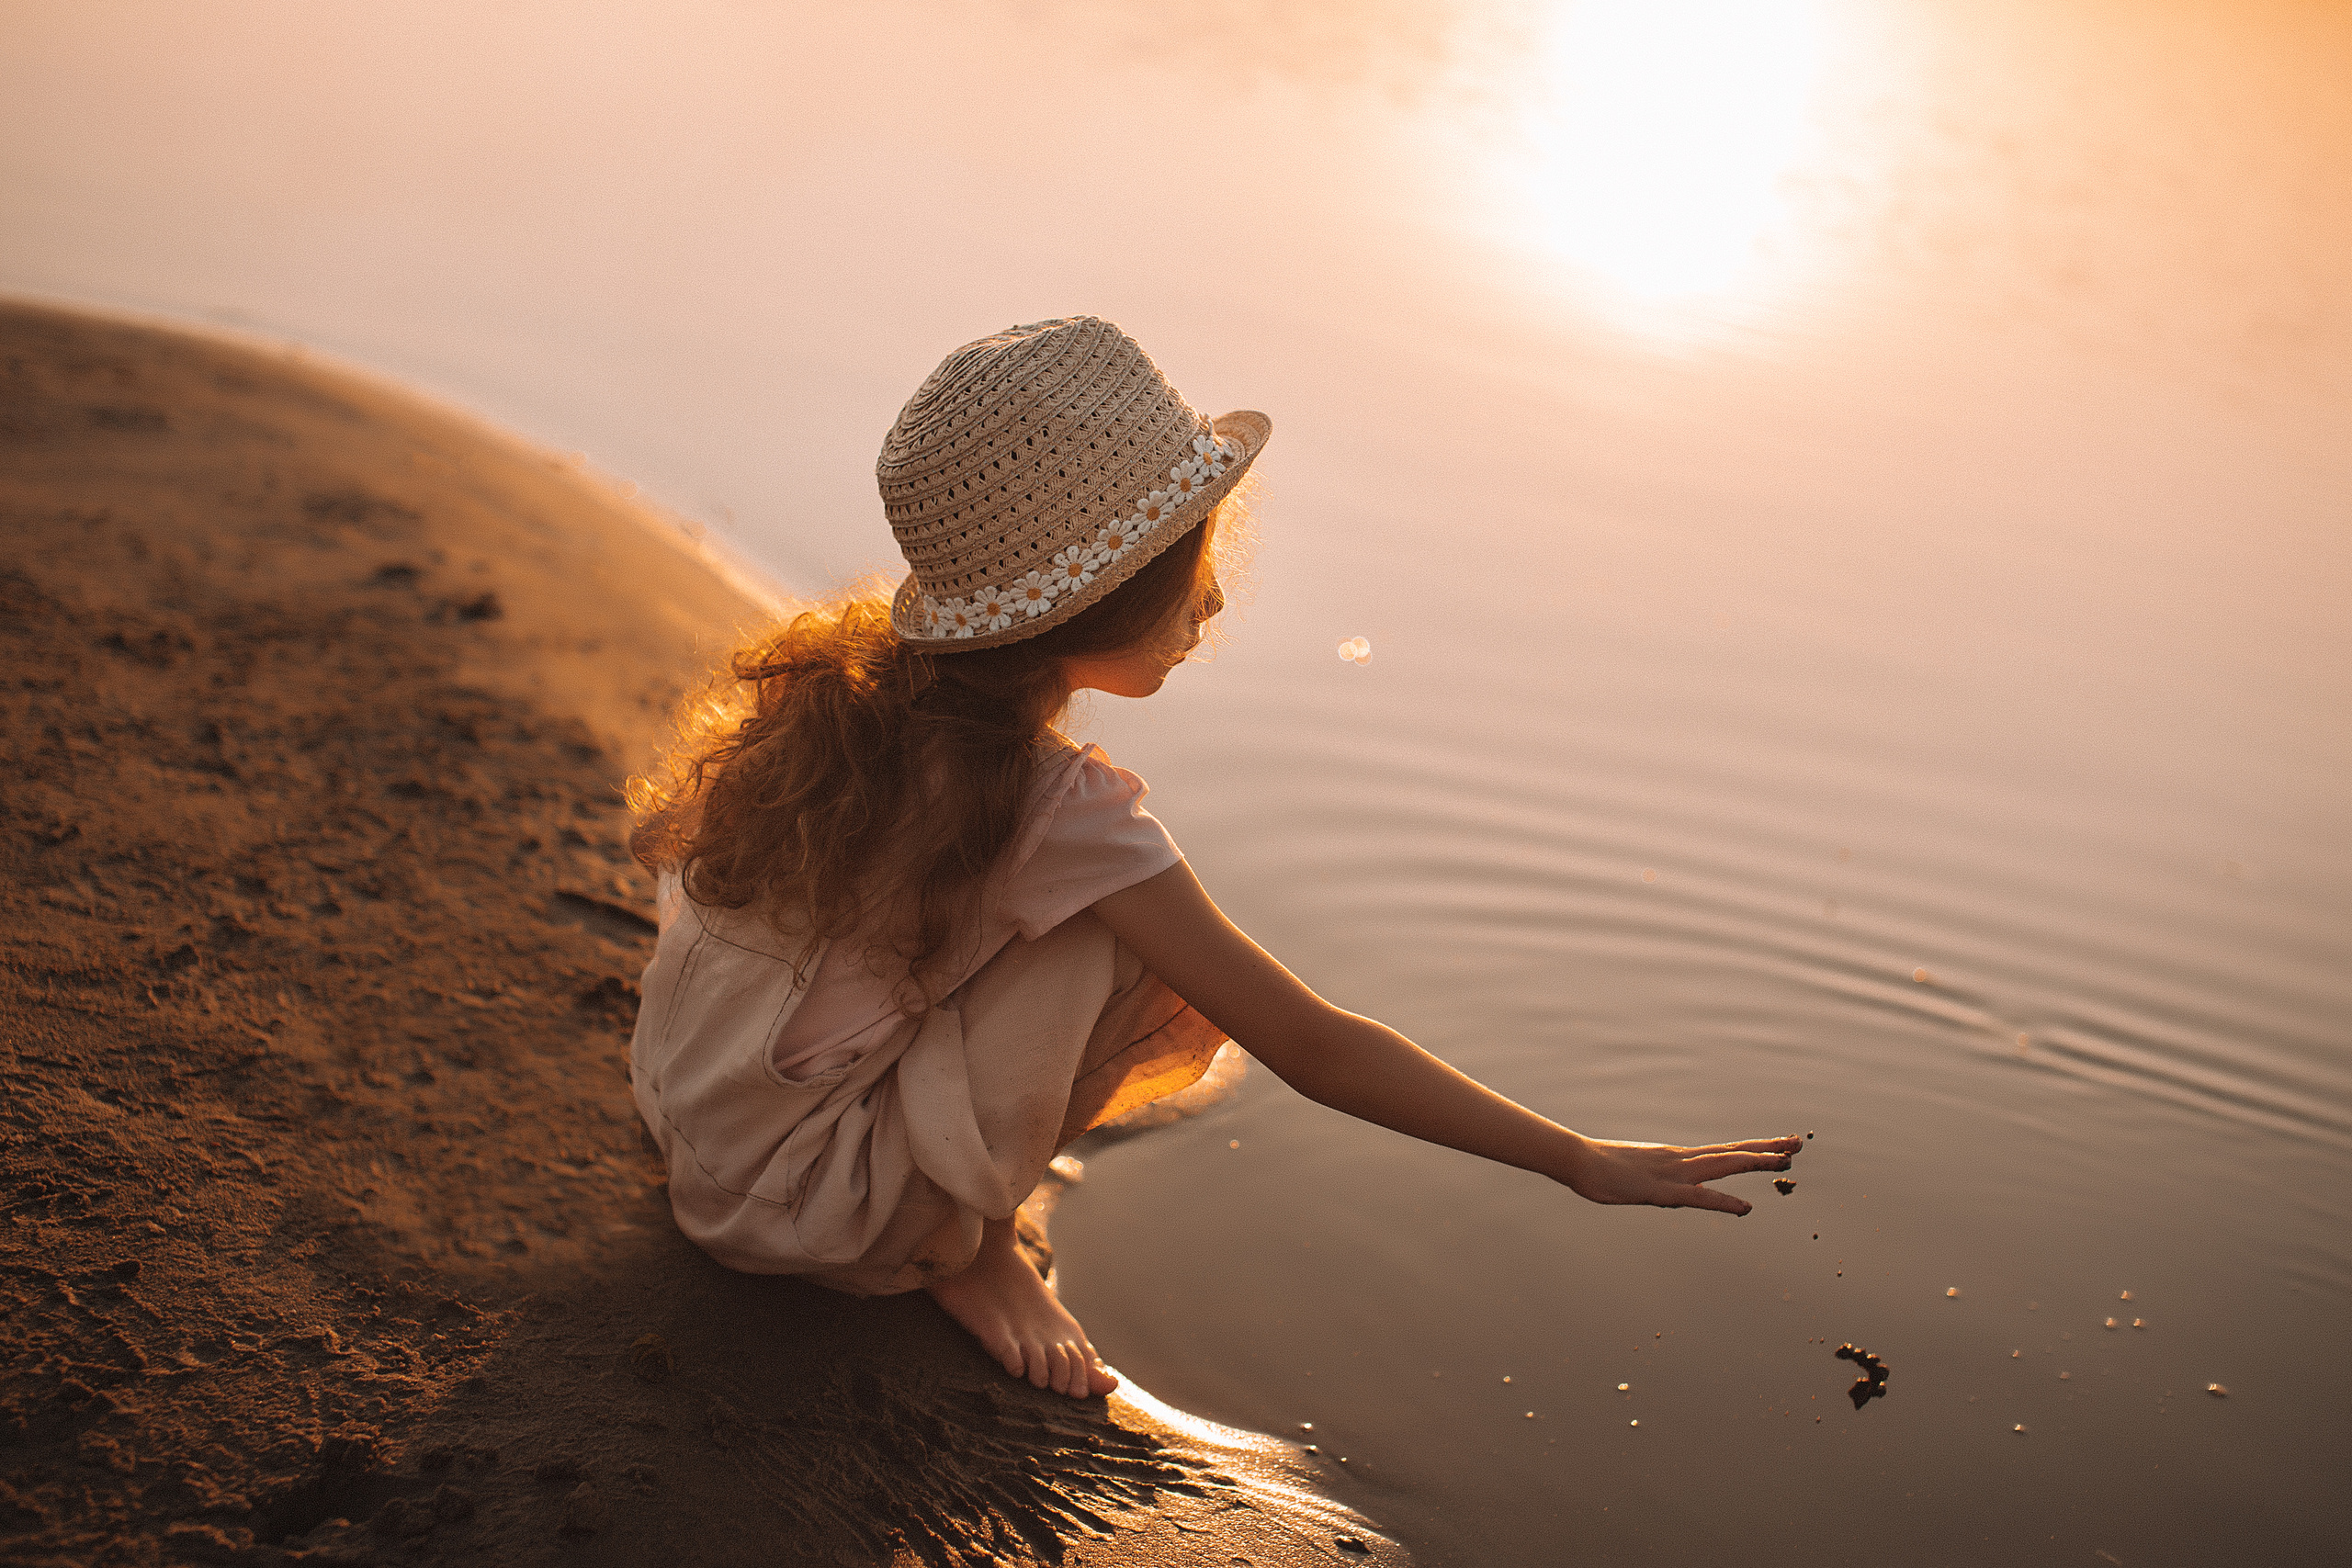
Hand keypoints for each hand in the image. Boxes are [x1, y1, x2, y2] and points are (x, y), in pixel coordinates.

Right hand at [1556, 1134, 1801, 1215]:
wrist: (1578, 1160)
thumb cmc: (1602, 1168)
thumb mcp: (1639, 1173)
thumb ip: (1660, 1178)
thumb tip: (1671, 1187)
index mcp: (1678, 1157)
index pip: (1724, 1151)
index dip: (1754, 1149)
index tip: (1780, 1145)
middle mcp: (1682, 1159)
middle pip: (1732, 1152)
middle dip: (1766, 1149)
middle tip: (1798, 1143)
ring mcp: (1673, 1173)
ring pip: (1722, 1166)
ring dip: (1754, 1163)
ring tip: (1784, 1161)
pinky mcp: (1661, 1191)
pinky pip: (1699, 1198)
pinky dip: (1724, 1202)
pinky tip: (1746, 1208)